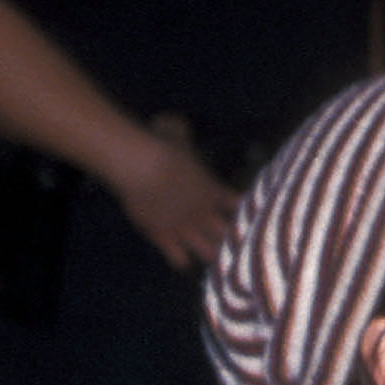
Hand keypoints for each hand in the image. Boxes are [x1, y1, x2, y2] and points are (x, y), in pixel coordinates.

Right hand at [107, 118, 237, 268]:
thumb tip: (178, 124)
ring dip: (211, 255)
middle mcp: (204, 213)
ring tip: (213, 259)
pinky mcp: (164, 238)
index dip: (244, 211)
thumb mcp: (174, 132)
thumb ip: (180, 131)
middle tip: (232, 244)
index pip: (239, 207)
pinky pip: (180, 260)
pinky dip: (181, 260)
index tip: (243, 213)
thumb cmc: (159, 145)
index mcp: (212, 189)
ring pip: (210, 254)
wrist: (140, 166)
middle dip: (234, 241)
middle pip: (231, 236)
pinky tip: (180, 258)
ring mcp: (185, 228)